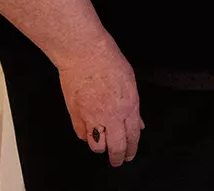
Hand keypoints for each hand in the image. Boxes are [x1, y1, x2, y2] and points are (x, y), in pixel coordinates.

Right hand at [56, 39, 143, 166]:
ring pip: (97, 146)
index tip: (131, 154)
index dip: (132, 149)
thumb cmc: (108, 60)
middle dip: (118, 158)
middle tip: (117, 160)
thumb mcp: (130, 82)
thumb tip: (137, 122)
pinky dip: (86, 136)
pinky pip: (81, 135)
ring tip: (103, 146)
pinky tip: (89, 132)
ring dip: (101, 148)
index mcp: (128, 106)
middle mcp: (111, 115)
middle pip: (116, 147)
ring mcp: (92, 116)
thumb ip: (134, 106)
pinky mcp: (76, 114)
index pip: (133, 136)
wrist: (84, 53)